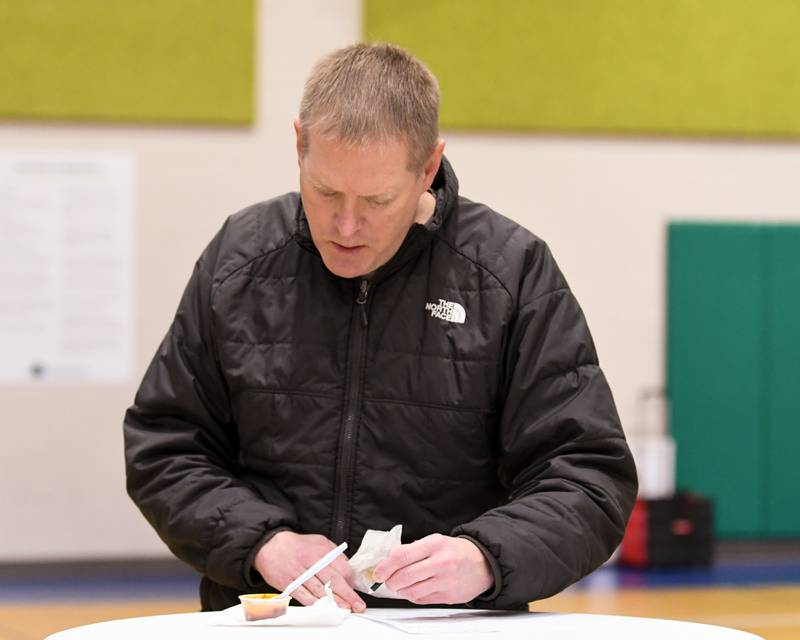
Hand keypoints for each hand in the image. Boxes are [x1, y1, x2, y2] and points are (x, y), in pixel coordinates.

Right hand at [253, 531, 365, 611]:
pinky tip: (323, 608)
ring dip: (334, 602)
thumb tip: (347, 567)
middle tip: (357, 605)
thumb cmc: (298, 545)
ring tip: (344, 609)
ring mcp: (300, 573)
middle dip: (348, 595)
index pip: (343, 568)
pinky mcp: (289, 583)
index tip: (356, 588)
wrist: (271, 545)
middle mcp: (312, 561)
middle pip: (334, 581)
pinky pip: (303, 596)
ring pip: (320, 591)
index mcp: (322, 550)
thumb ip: (334, 553)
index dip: (351, 581)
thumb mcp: (319, 541)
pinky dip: (314, 603)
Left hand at [372, 533, 493, 604]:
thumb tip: (388, 561)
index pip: (401, 556)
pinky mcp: (448, 597)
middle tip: (387, 581)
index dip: (385, 566)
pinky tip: (416, 589)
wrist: (483, 563)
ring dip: (401, 591)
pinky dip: (413, 596)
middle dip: (390, 581)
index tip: (378, 572)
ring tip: (402, 585)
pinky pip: (422, 600)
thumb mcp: (435, 541)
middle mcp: (440, 562)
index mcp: (434, 544)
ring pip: (411, 592)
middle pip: (404, 576)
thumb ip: (412, 549)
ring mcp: (445, 581)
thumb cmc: (455, 551)